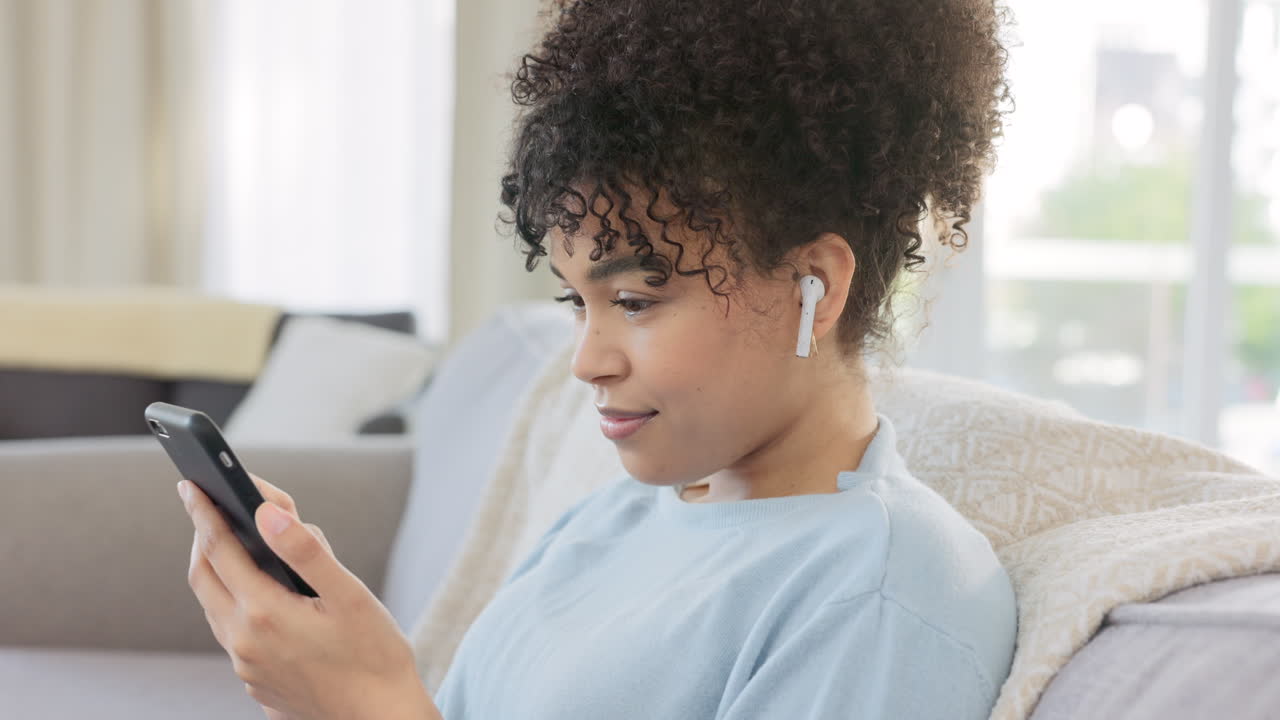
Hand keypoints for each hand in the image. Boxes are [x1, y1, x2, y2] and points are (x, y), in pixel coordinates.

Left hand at [179, 474, 438, 719]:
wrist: (381, 718)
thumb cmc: (375, 656)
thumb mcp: (350, 596)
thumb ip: (306, 551)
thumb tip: (266, 513)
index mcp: (265, 613)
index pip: (220, 549)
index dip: (204, 513)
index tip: (191, 485)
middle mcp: (244, 642)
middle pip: (204, 577)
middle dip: (202, 538)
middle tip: (206, 507)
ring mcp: (246, 666)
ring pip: (214, 606)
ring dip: (216, 570)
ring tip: (230, 543)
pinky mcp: (255, 681)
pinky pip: (230, 632)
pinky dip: (232, 600)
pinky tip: (256, 593)